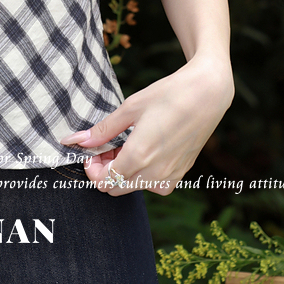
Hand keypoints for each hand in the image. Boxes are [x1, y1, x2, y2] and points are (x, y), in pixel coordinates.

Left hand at [60, 55, 233, 196]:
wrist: (207, 94)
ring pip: (134, 187)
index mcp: (139, 156)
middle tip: (106, 146)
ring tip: (125, 144)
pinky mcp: (181, 173)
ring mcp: (171, 176)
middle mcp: (155, 173)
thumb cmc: (168, 95)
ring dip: (123, 173)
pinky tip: (145, 151)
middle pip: (116, 188)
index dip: (92, 168)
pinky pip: (154, 184)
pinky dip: (143, 174)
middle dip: (105, 171)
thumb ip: (102, 130)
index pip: (103, 181)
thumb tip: (75, 141)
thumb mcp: (130, 108)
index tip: (93, 150)